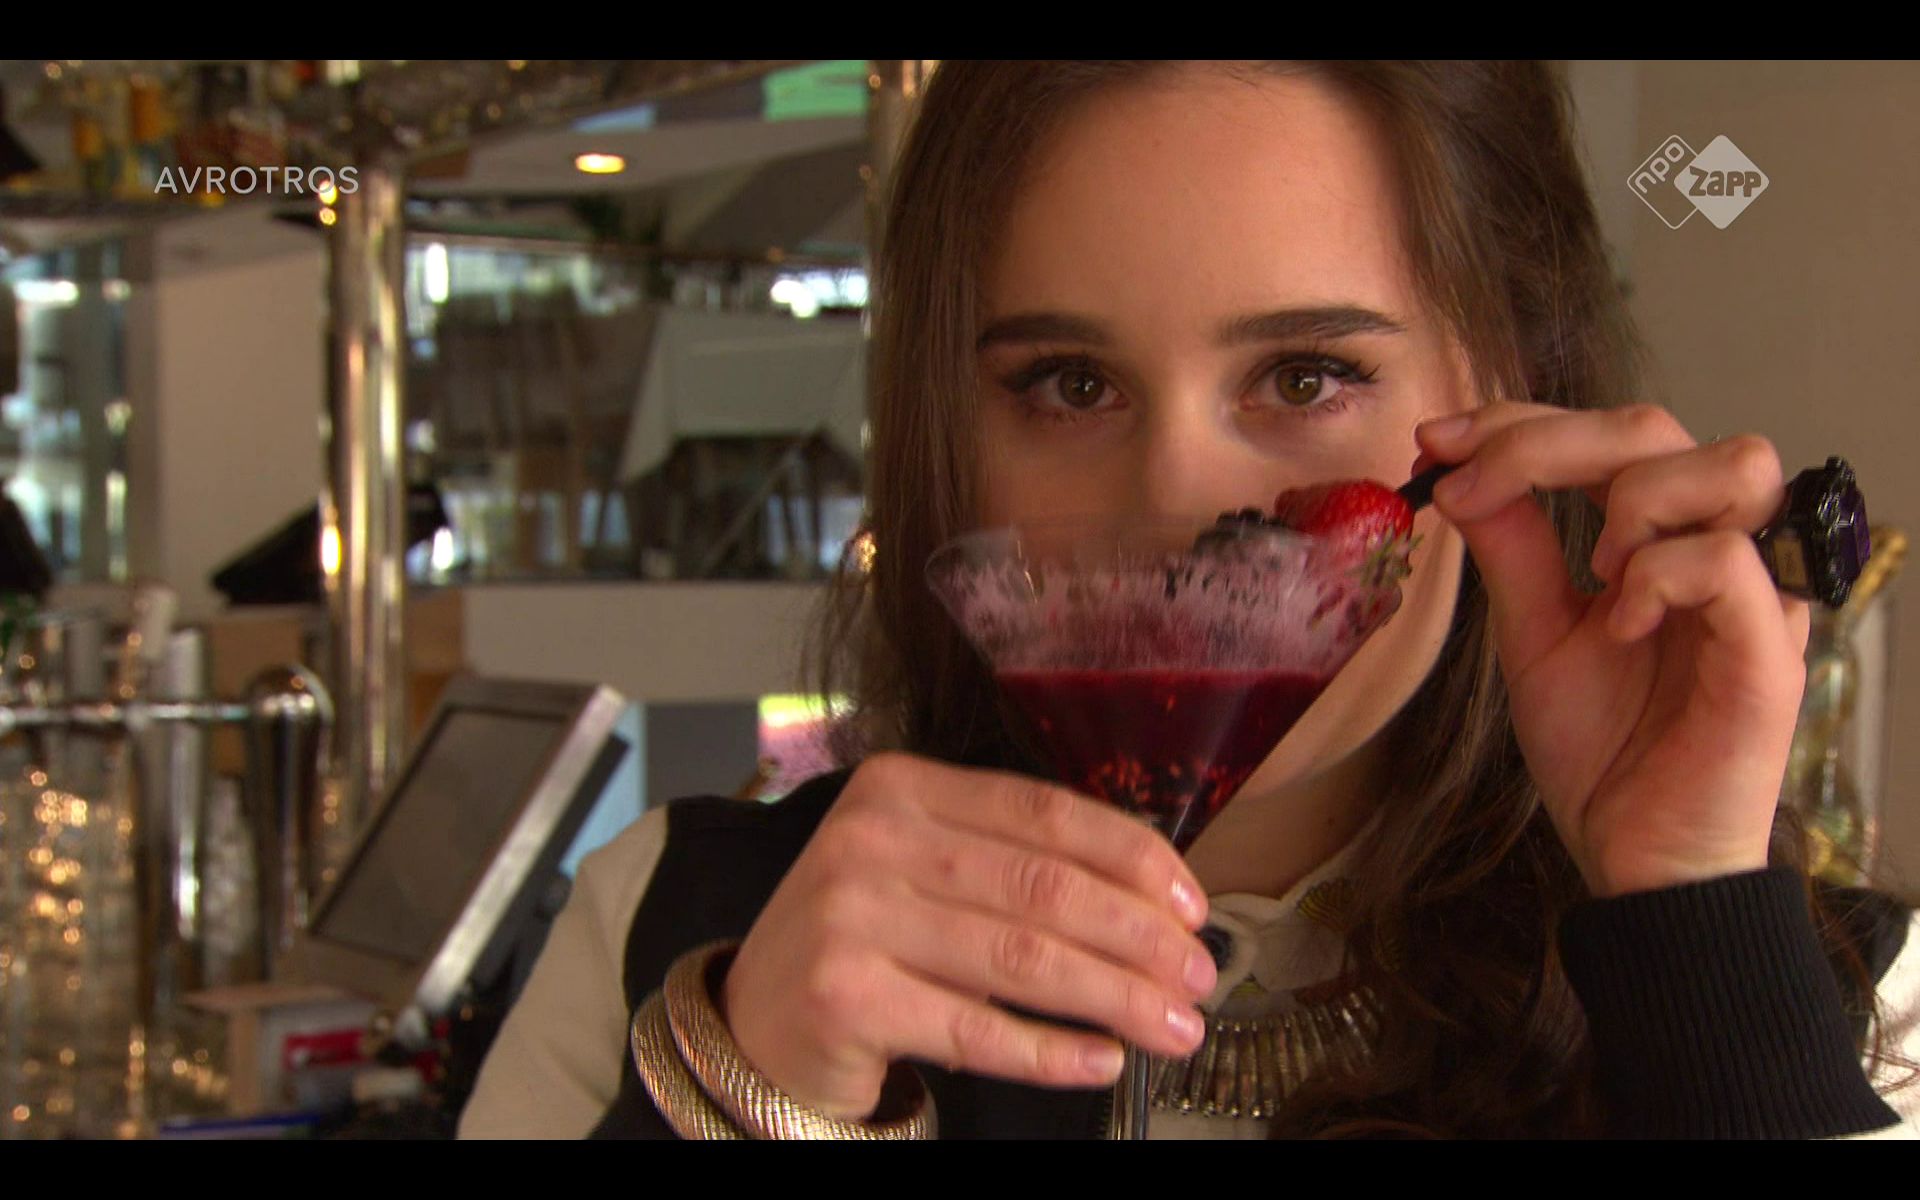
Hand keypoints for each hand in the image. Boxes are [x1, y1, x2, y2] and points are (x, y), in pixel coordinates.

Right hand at [721, 752, 1215, 1120]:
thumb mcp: (927, 875)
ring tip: (1174, 1026)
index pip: (1044, 813)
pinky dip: (1052, 1051)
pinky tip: (1102, 1061)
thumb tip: (1154, 905)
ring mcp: (851, 916)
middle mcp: (871, 839)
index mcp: (902, 789)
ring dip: (1115, 997)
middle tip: (1199, 976)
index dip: (1133, 859)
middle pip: (1044, 887)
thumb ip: (1014, 867)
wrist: (756, 1021)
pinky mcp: (846, 996)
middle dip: (1139, 937)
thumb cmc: (868, 943)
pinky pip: (976, 1030)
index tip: (1192, 905)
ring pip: (1022, 959)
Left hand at [1415, 403, 1809, 898]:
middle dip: (1546, 439)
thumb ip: (1513, 550)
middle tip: (1469, 485)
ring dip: (1630, 495)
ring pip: (1732, 463)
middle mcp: (1720, 549)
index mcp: (1663, 537)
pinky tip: (1618, 624)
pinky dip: (1657, 575)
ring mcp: (1757, 596)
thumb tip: (1461, 473)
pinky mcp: (1771, 650)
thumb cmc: (1601, 750)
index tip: (1436, 440)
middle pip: (1660, 427)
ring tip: (1590, 567)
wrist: (1630, 855)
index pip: (1611, 432)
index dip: (1519, 420)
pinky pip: (1727, 562)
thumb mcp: (1533, 634)